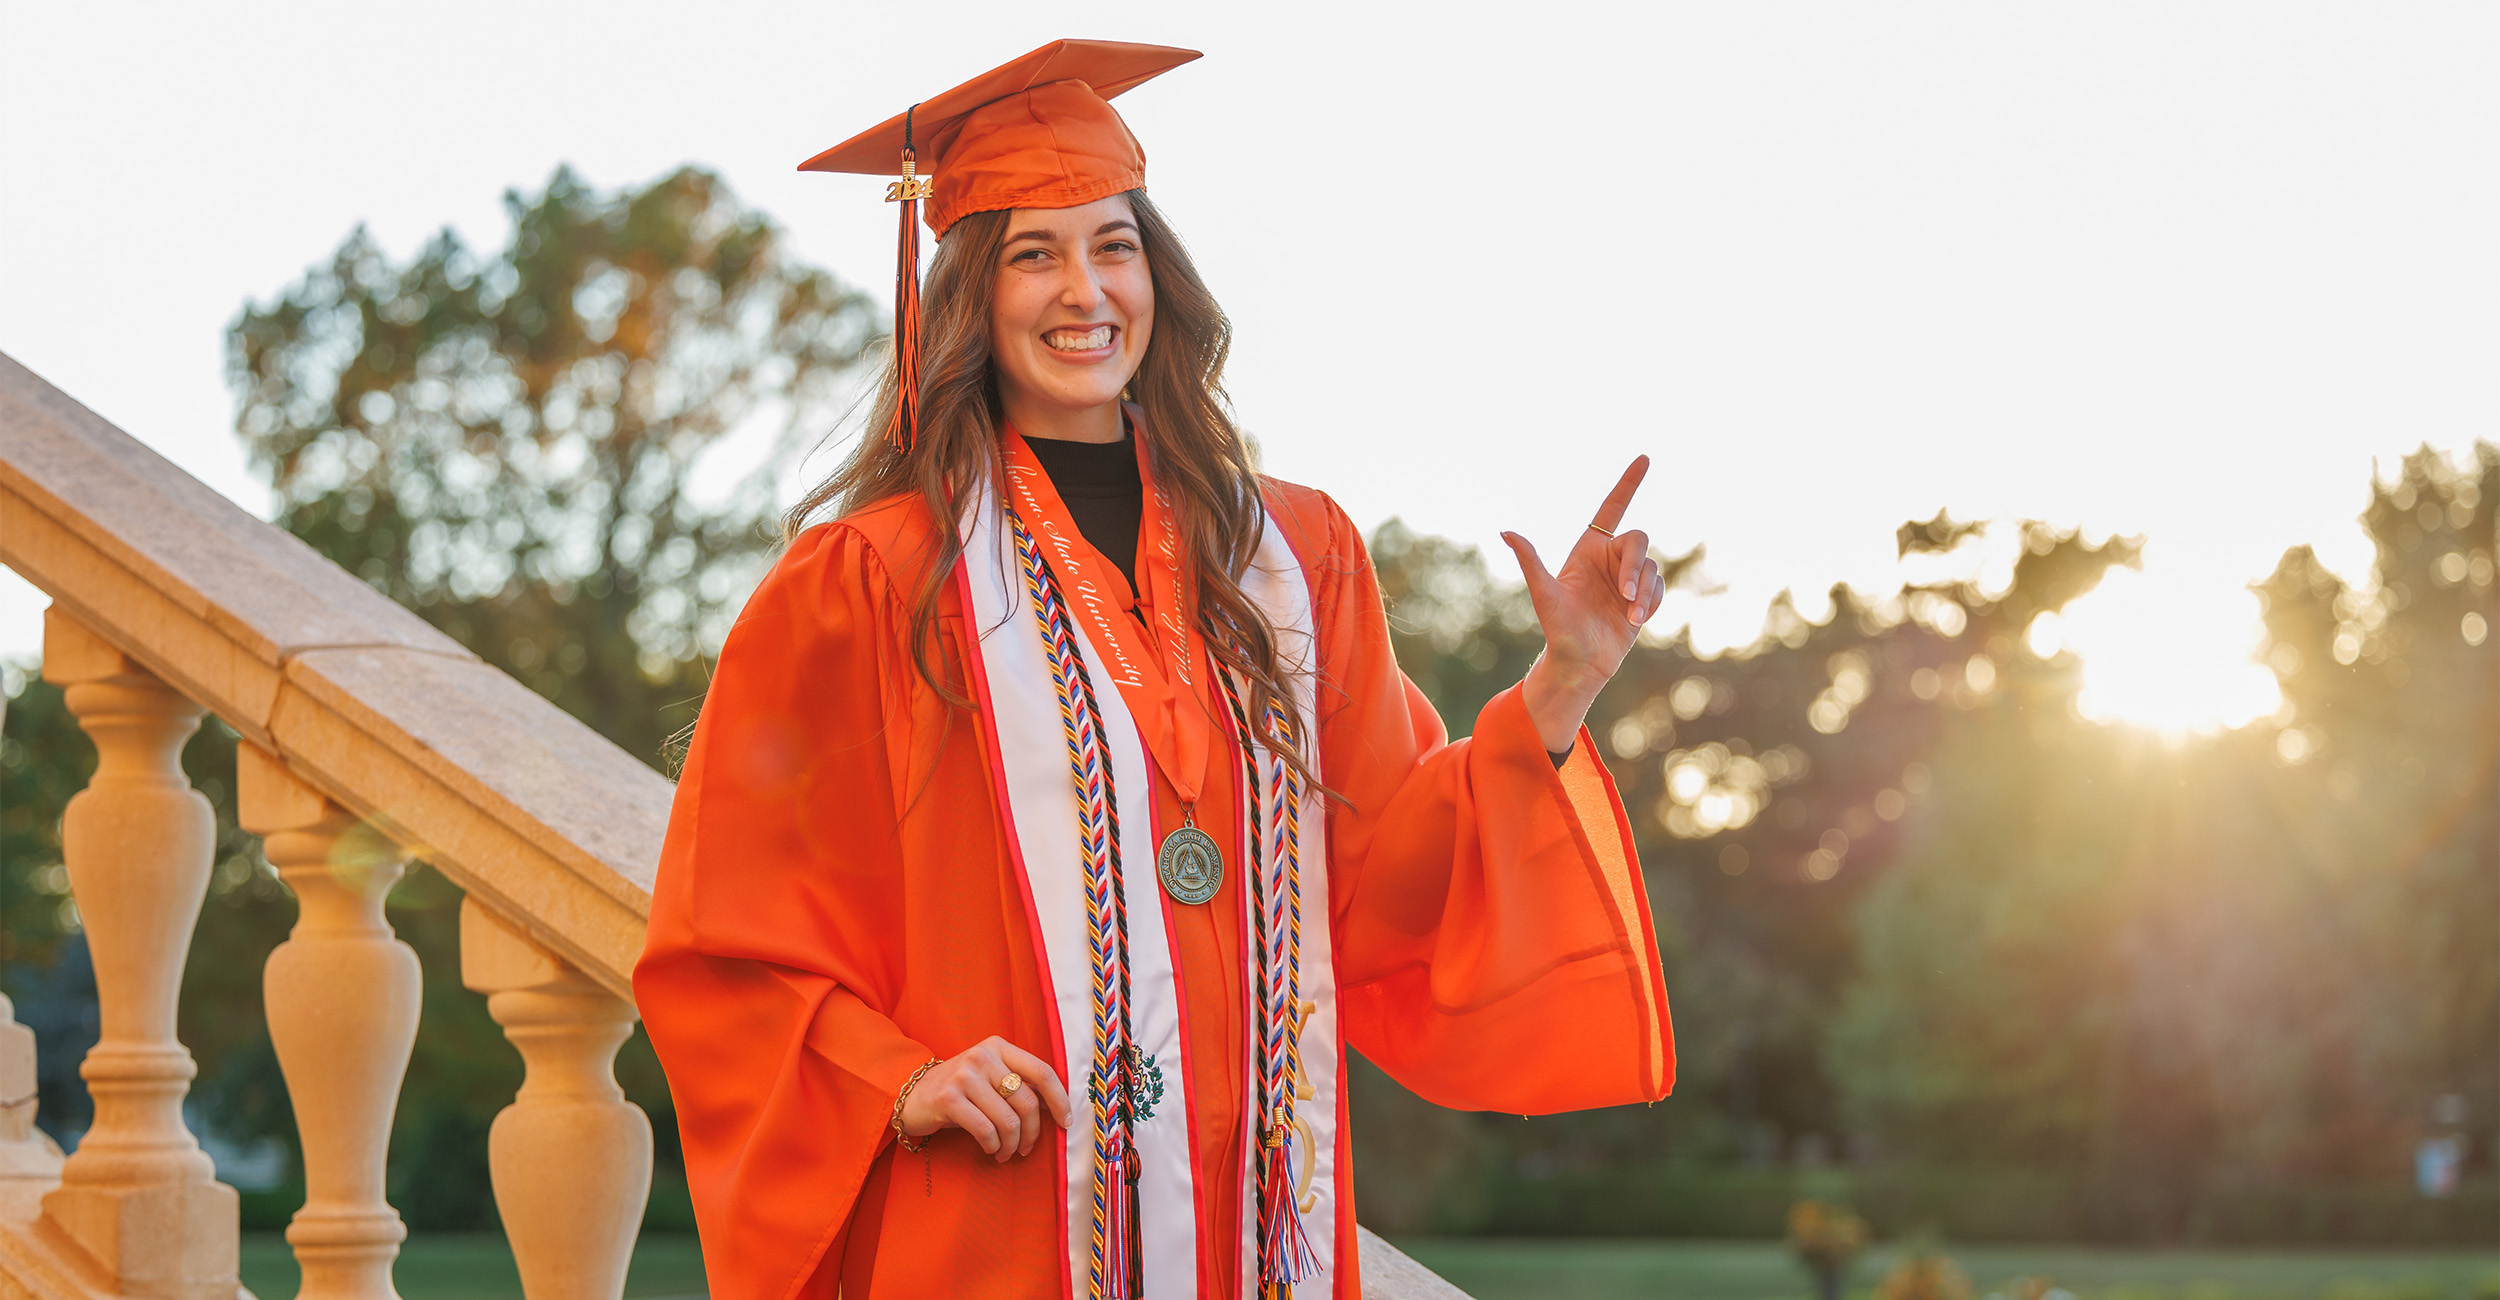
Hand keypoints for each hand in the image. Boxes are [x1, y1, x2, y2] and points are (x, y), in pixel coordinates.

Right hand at [898, 1036, 1072, 1162]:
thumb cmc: (961, 1091)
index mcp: (999, 1047)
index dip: (1060, 1099)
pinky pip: (985, 1131)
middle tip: (1027, 1148)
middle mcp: (983, 1056)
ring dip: (1011, 1145)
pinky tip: (990, 1149)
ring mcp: (964, 1076)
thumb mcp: (990, 1078)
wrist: (912, 1095)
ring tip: (1005, 1152)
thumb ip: (1019, 1085)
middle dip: (1032, 1133)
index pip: (1042, 1071)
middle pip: (1027, 1102)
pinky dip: (993, 1146)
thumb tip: (1056, 1108)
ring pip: (1007, 1121)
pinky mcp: (948, 1098)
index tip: (1066, 1122)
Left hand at [1501, 456, 1665, 752]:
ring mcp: (1628, 578)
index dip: (1628, 483)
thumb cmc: (1557, 630)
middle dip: (1635, 567)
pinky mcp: (1642, 599)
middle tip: (1625, 596)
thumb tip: (1505, 531)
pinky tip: (1636, 620)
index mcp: (1587, 549)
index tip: (1645, 458)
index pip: (1612, 508)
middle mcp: (1609, 559)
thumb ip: (1530, 561)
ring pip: (1651, 568)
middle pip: (1638, 540)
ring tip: (1630, 616)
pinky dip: (1652, 602)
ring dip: (1644, 592)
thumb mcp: (1544, 594)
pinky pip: (1659, 588)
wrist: (1580, 664)